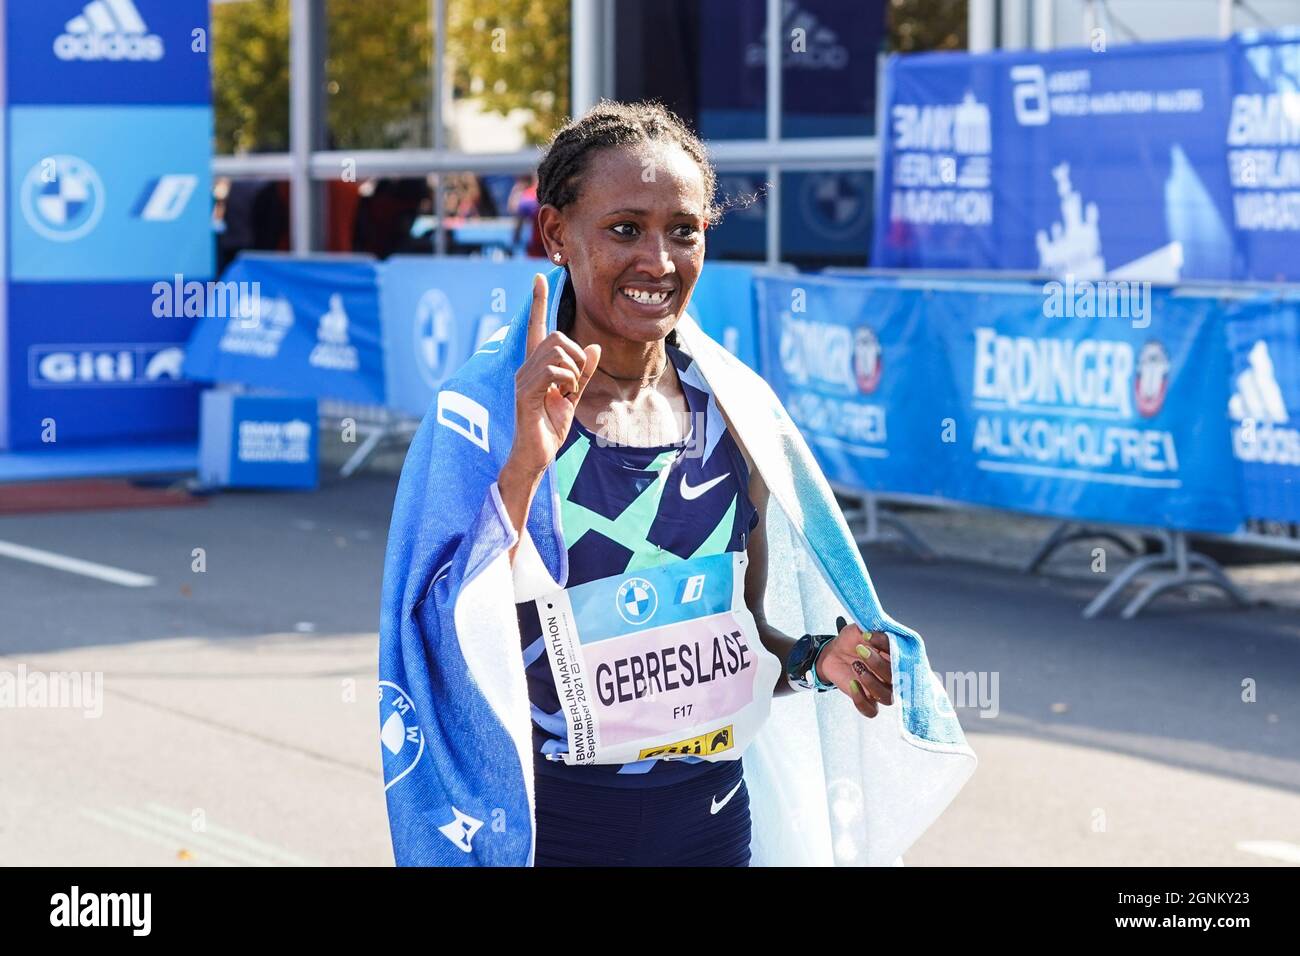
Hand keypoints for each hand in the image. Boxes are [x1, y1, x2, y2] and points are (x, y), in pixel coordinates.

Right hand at [507, 273, 600, 477]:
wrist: (535, 455)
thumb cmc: (550, 428)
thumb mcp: (573, 396)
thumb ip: (583, 373)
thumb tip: (594, 348)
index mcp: (536, 366)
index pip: (536, 327)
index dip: (538, 302)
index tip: (540, 278)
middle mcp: (525, 368)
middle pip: (556, 337)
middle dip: (575, 354)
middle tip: (576, 381)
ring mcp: (523, 379)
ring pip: (556, 352)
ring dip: (573, 370)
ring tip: (567, 391)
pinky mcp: (525, 393)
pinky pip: (552, 371)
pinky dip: (566, 380)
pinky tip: (563, 395)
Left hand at [815, 615, 892, 717]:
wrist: (834, 652)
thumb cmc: (852, 640)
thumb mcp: (861, 629)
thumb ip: (874, 628)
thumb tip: (881, 629)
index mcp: (898, 657)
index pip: (904, 656)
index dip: (888, 647)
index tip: (868, 636)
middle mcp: (894, 676)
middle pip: (898, 680)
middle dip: (878, 664)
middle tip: (861, 649)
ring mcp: (882, 690)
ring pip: (887, 697)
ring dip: (871, 682)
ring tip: (856, 666)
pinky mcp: (868, 700)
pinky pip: (871, 711)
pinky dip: (861, 700)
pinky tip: (852, 684)